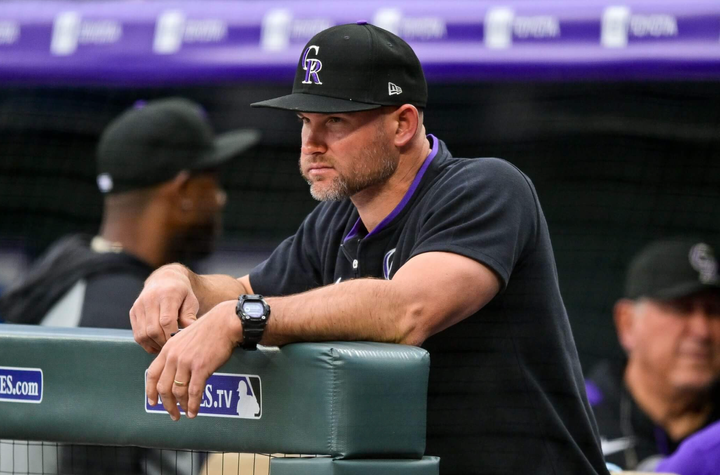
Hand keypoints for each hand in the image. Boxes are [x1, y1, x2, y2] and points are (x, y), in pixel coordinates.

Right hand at [129, 264, 199, 353]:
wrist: (165, 278)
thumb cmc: (182, 292)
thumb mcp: (191, 300)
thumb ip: (190, 316)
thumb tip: (188, 334)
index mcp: (167, 294)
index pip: (166, 321)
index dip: (172, 336)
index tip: (179, 343)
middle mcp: (150, 299)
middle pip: (153, 330)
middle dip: (163, 343)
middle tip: (172, 348)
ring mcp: (139, 305)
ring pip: (143, 334)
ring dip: (154, 345)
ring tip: (165, 347)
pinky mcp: (133, 311)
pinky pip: (137, 334)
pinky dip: (146, 343)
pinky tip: (157, 344)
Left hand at [146, 300, 241, 419]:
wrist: (224, 323)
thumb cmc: (209, 330)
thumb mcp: (184, 338)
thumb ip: (177, 353)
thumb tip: (176, 372)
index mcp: (168, 349)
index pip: (152, 374)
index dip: (150, 391)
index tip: (153, 402)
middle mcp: (174, 357)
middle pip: (163, 387)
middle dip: (167, 404)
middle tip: (172, 414)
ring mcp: (186, 362)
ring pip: (178, 392)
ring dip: (181, 406)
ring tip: (185, 413)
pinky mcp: (201, 368)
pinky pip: (194, 392)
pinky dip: (193, 405)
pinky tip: (194, 411)